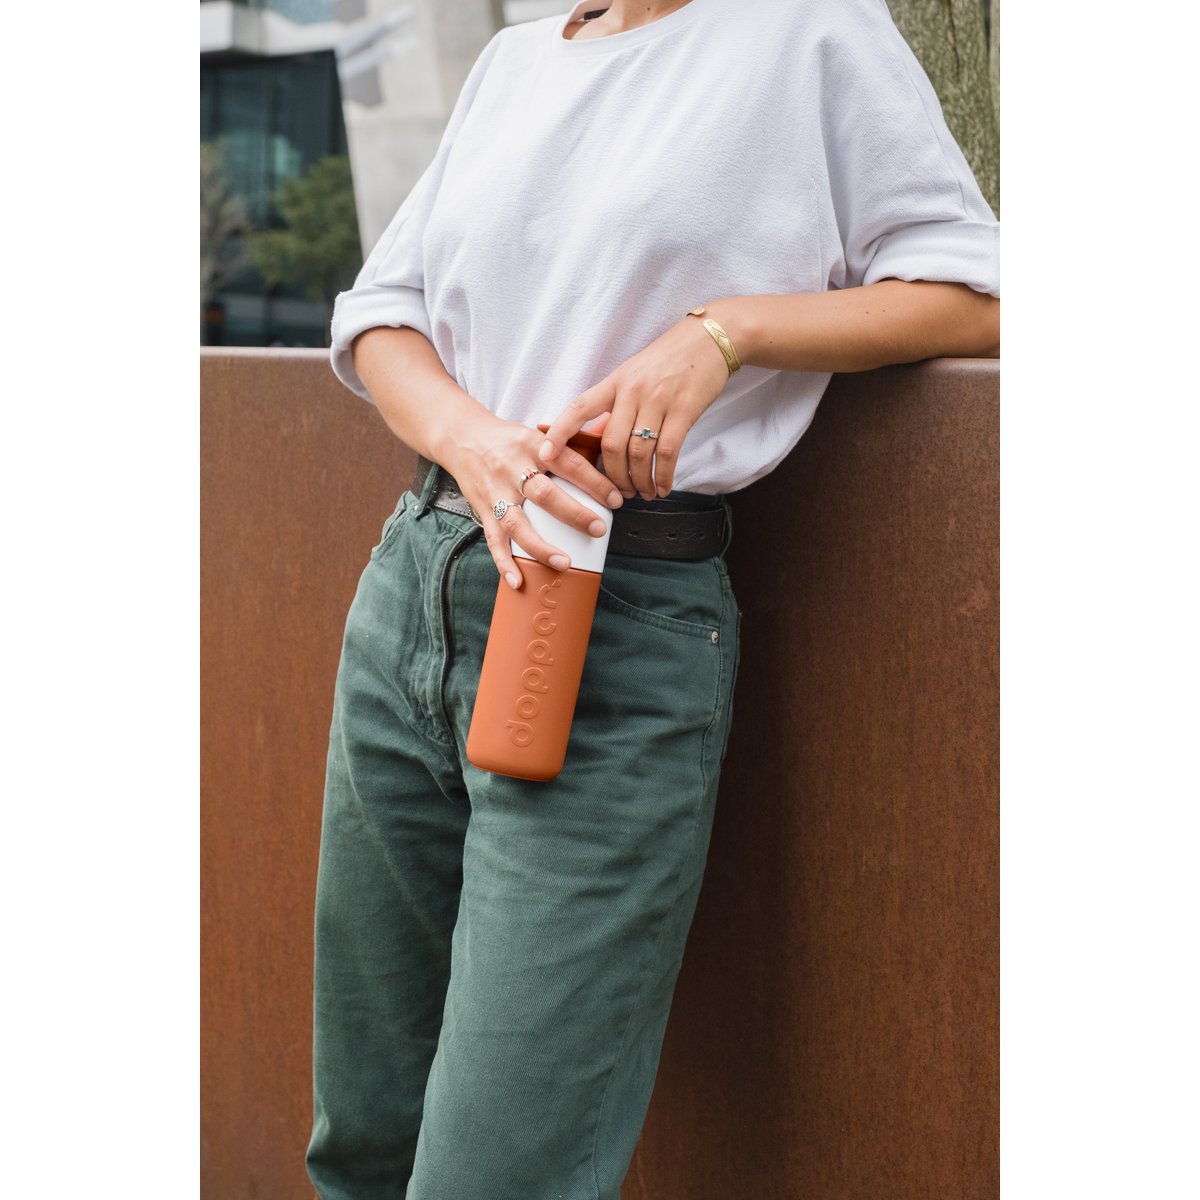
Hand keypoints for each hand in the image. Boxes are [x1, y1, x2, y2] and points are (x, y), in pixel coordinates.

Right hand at [445, 412, 620, 588]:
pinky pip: (493, 540)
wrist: (461, 436)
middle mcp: (512, 469)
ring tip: (565, 563)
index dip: (594, 482)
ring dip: (541, 547)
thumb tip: (604, 453)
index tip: (616, 500)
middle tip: (598, 529)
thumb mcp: (536, 434)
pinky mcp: (483, 509)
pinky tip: (518, 581)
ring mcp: (496, 492)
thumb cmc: (507, 439)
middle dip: (574, 514)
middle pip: (544, 494)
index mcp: (533, 446)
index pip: (569, 463)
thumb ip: (566, 447)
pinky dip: (504, 563)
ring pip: (517, 523)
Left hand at [537, 314, 730, 498]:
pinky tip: (663, 487)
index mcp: (614, 382)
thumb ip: (614, 408)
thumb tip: (596, 440)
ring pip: (638, 453)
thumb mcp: (633, 376)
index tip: (545, 455)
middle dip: (612, 476)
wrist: (709, 339)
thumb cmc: (668, 361)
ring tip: (642, 493)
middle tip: (618, 493)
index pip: (578, 408)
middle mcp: (632, 391)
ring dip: (638, 481)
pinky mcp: (684, 409)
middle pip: (611, 444)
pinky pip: (668, 452)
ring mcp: (658, 400)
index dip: (558, 433)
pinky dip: (663, 476)